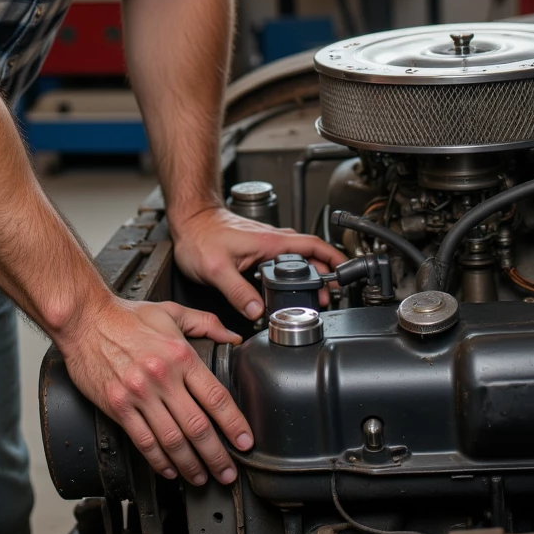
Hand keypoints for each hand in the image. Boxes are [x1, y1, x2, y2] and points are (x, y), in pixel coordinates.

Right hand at [60, 295, 252, 486]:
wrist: (84, 319)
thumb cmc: (126, 317)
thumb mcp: (171, 312)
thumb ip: (205, 323)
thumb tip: (233, 337)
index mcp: (180, 355)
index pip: (216, 397)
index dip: (234, 424)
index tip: (245, 442)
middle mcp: (162, 377)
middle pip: (197, 426)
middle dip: (217, 455)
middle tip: (228, 473)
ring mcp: (139, 394)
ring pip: (172, 440)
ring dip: (191, 464)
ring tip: (202, 477)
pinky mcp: (118, 406)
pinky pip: (143, 441)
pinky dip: (159, 461)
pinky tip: (169, 470)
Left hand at [171, 204, 345, 318]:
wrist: (189, 221)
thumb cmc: (200, 236)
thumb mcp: (217, 269)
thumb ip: (238, 292)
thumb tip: (257, 311)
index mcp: (270, 242)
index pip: (313, 245)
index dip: (333, 258)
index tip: (345, 272)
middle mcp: (271, 240)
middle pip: (310, 254)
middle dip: (325, 273)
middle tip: (330, 294)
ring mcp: (265, 243)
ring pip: (297, 255)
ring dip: (310, 272)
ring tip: (315, 293)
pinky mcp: (257, 248)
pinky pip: (284, 258)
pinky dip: (293, 270)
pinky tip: (288, 285)